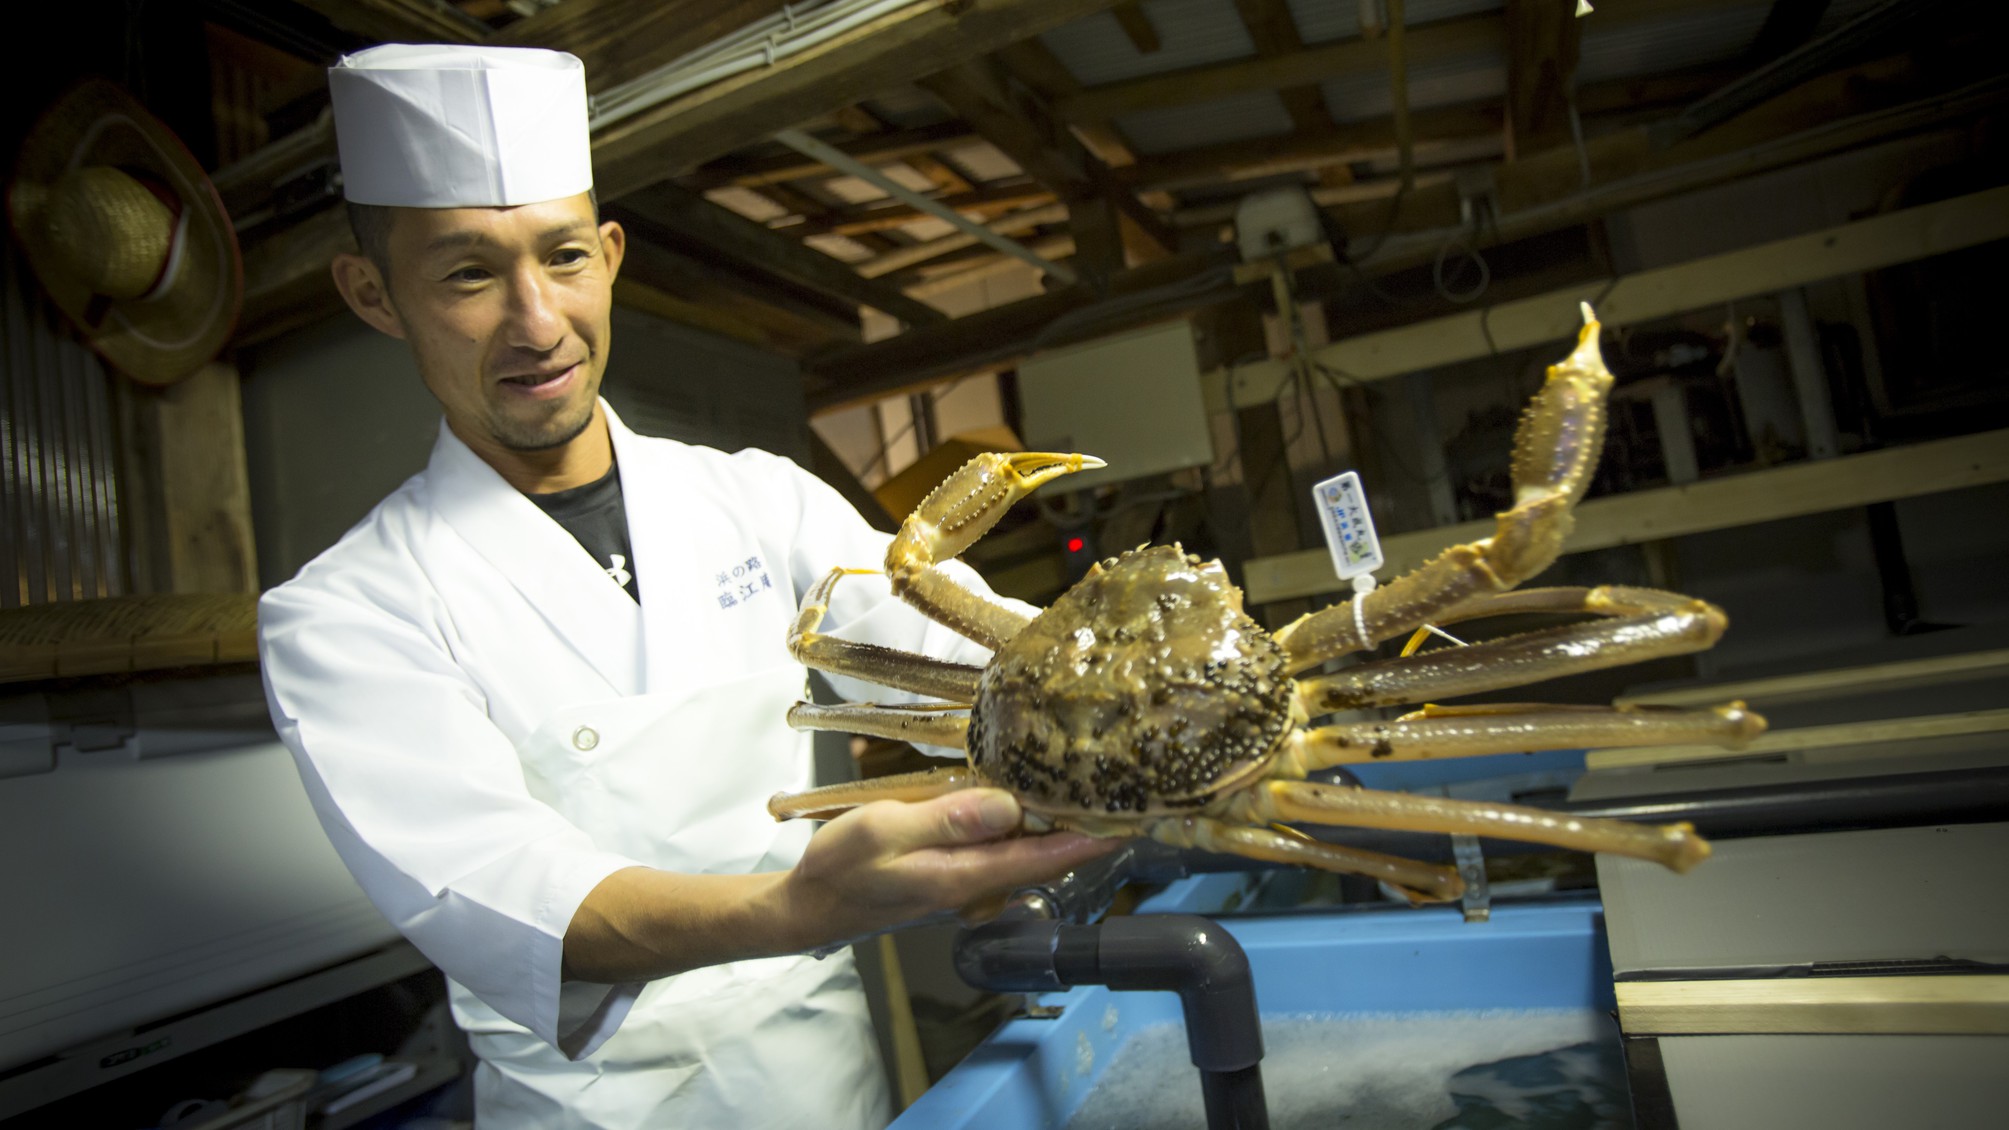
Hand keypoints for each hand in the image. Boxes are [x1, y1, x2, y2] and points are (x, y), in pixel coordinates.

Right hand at [780, 788, 1118, 949]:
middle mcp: (979, 886)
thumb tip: (1008, 806)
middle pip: (1045, 853)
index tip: (1136, 817)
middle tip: (1118, 775)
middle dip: (1082, 819)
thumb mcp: (884, 830)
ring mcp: (971, 884)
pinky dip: (1019, 823)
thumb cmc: (841, 867)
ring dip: (1052, 818)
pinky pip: (1001, 848)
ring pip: (1025, 849)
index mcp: (965, 876)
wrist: (811, 907)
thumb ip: (946, 818)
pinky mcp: (958, 876)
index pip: (1046, 859)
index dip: (1094, 838)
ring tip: (1082, 773)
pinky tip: (1022, 792)